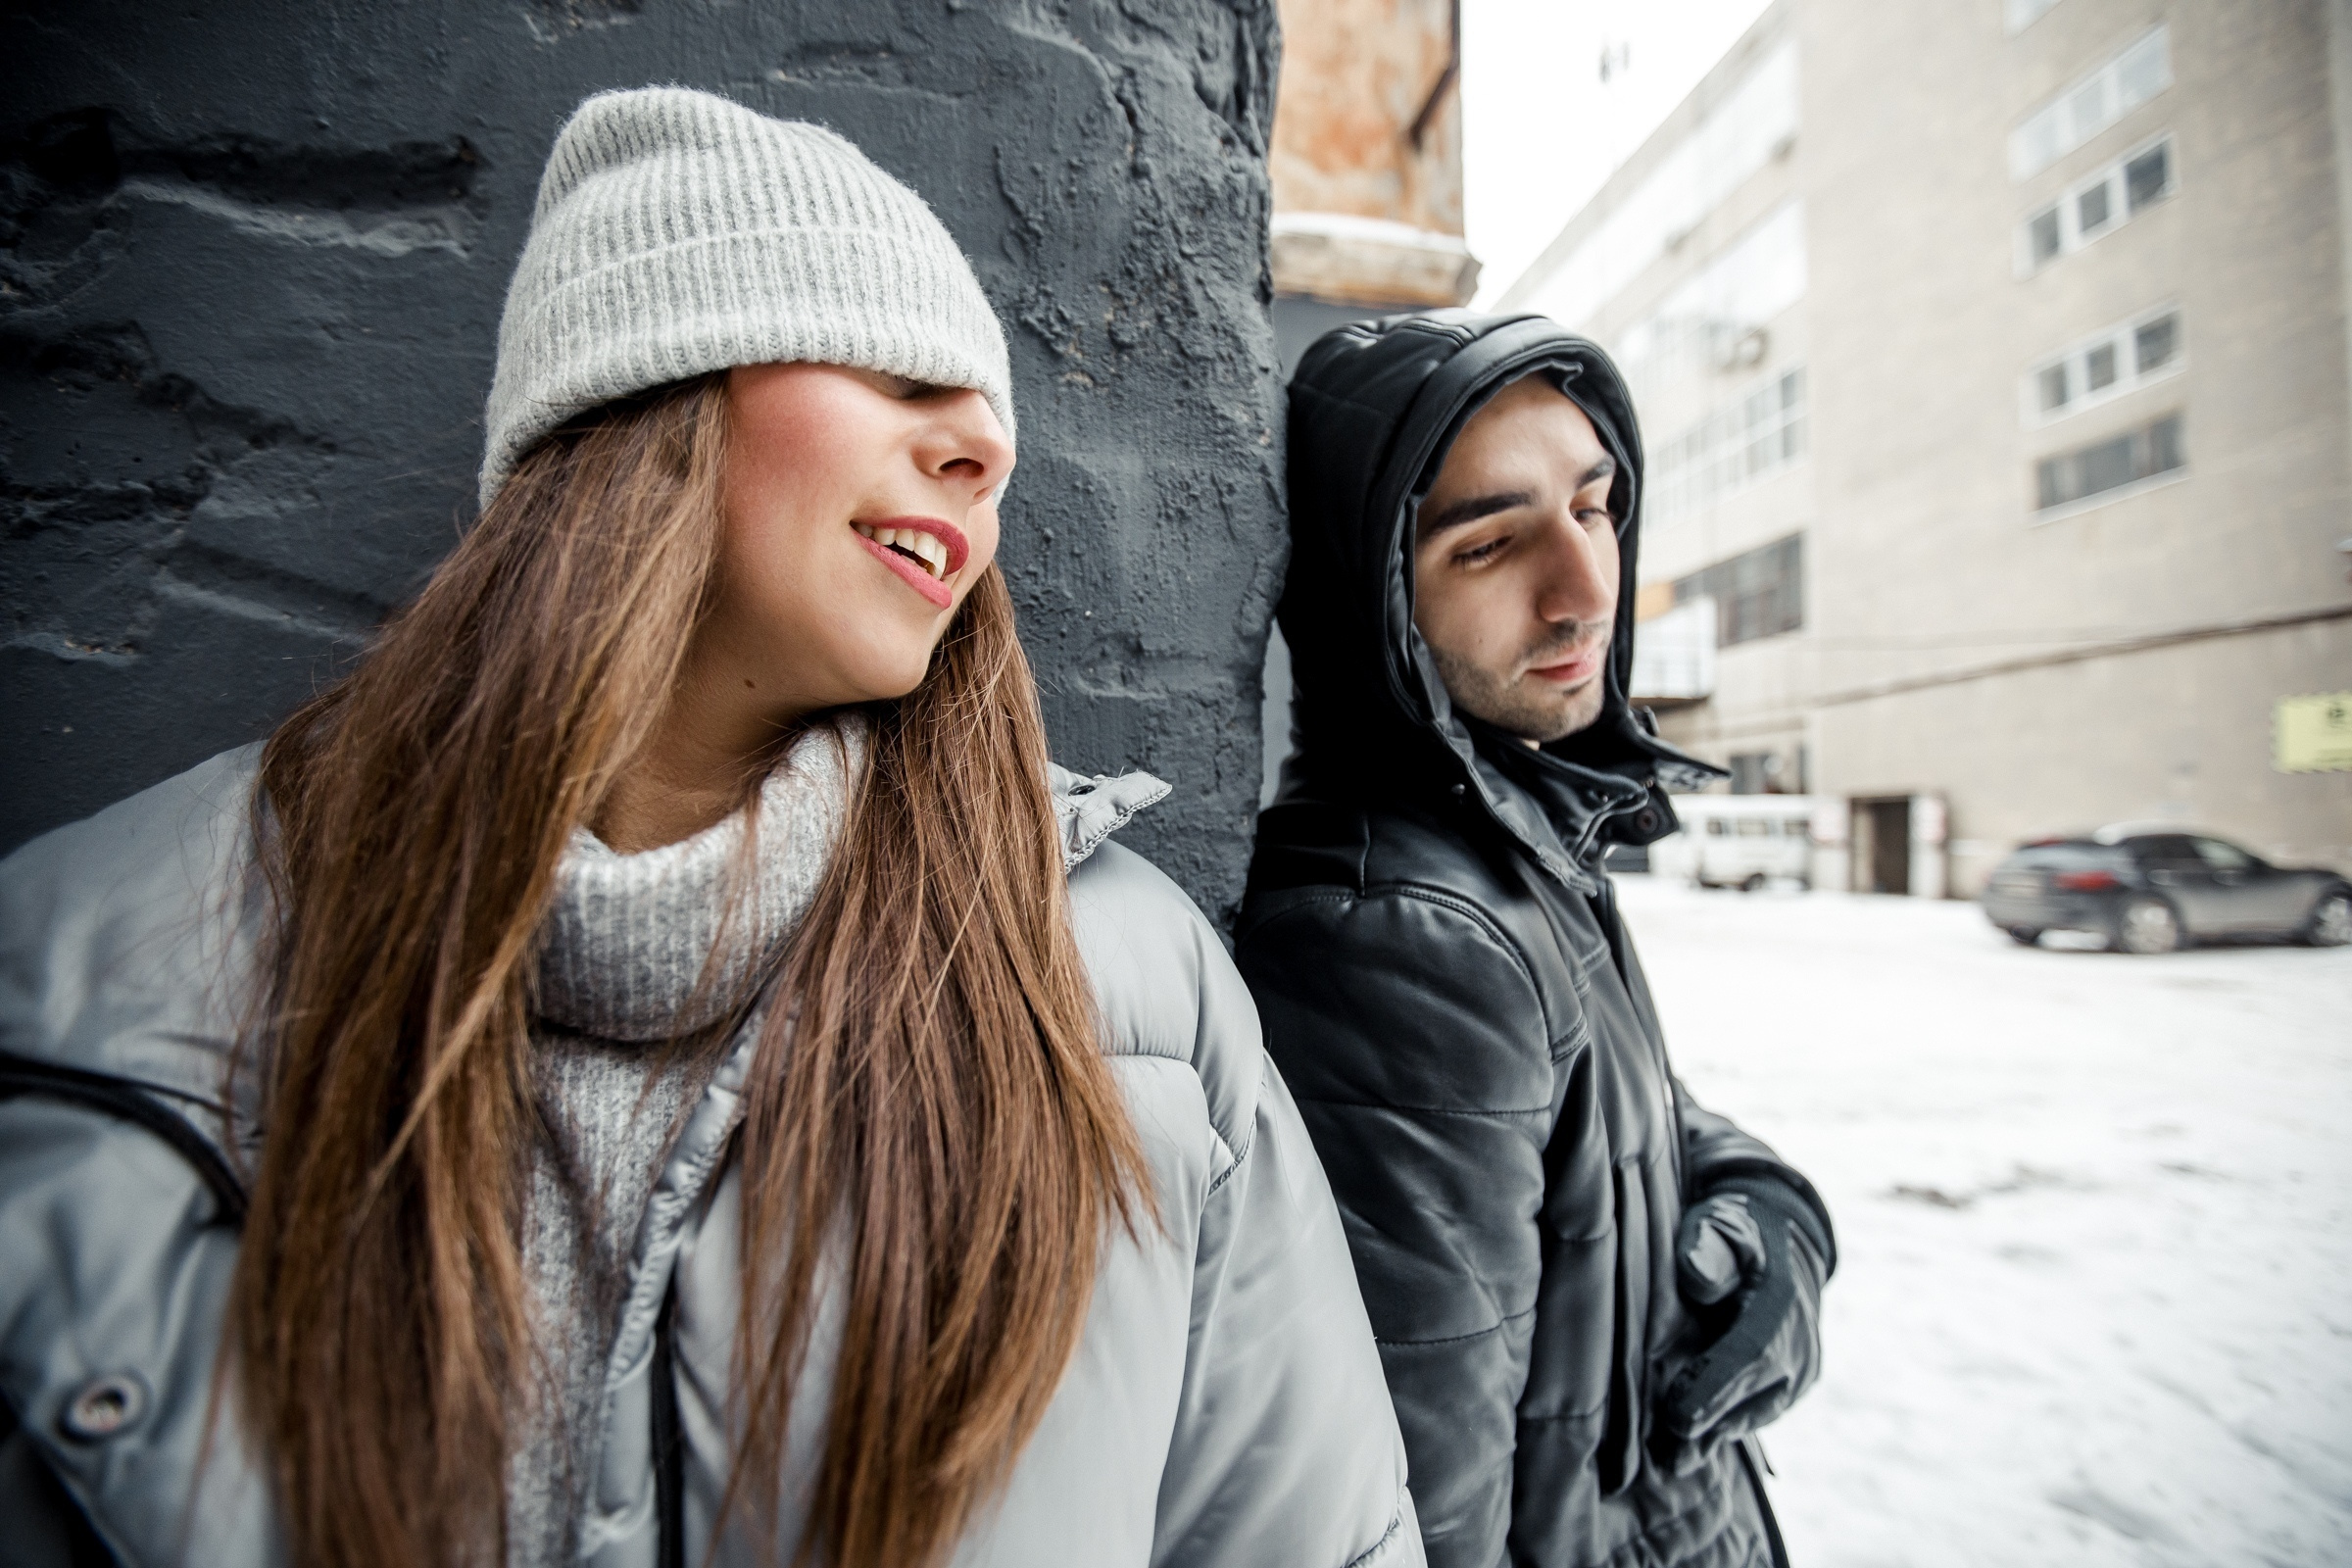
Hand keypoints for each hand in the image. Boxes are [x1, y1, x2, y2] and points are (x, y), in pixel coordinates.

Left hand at [1655, 1179, 1829, 1475]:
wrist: (1784, 1243)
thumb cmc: (1739, 1232)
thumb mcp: (1720, 1224)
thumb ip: (1708, 1246)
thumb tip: (1697, 1276)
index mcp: (1779, 1305)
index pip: (1751, 1356)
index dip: (1714, 1390)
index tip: (1678, 1419)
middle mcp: (1799, 1346)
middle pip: (1752, 1398)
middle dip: (1707, 1427)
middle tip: (1664, 1455)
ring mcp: (1801, 1370)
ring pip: (1756, 1413)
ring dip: (1714, 1435)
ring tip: (1670, 1458)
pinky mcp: (1794, 1385)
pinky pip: (1759, 1412)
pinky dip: (1725, 1426)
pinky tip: (1690, 1446)